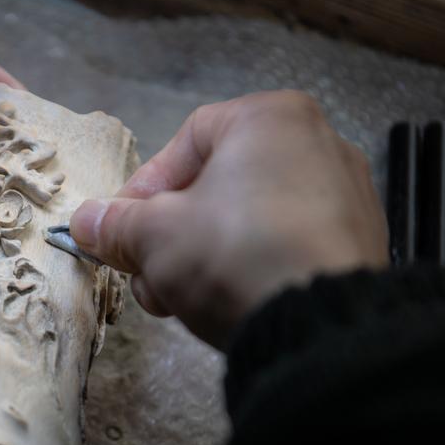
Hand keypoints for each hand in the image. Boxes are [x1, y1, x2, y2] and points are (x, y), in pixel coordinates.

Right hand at [70, 91, 387, 346]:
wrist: (321, 326)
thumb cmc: (232, 254)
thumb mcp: (154, 236)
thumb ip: (115, 224)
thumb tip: (86, 221)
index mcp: (271, 118)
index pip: (184, 143)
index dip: (142, 190)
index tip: (122, 232)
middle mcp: (318, 143)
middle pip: (216, 186)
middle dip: (170, 236)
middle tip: (148, 275)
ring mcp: (346, 196)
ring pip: (248, 221)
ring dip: (201, 258)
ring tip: (181, 299)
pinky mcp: (358, 245)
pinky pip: (286, 246)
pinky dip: (250, 269)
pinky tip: (228, 304)